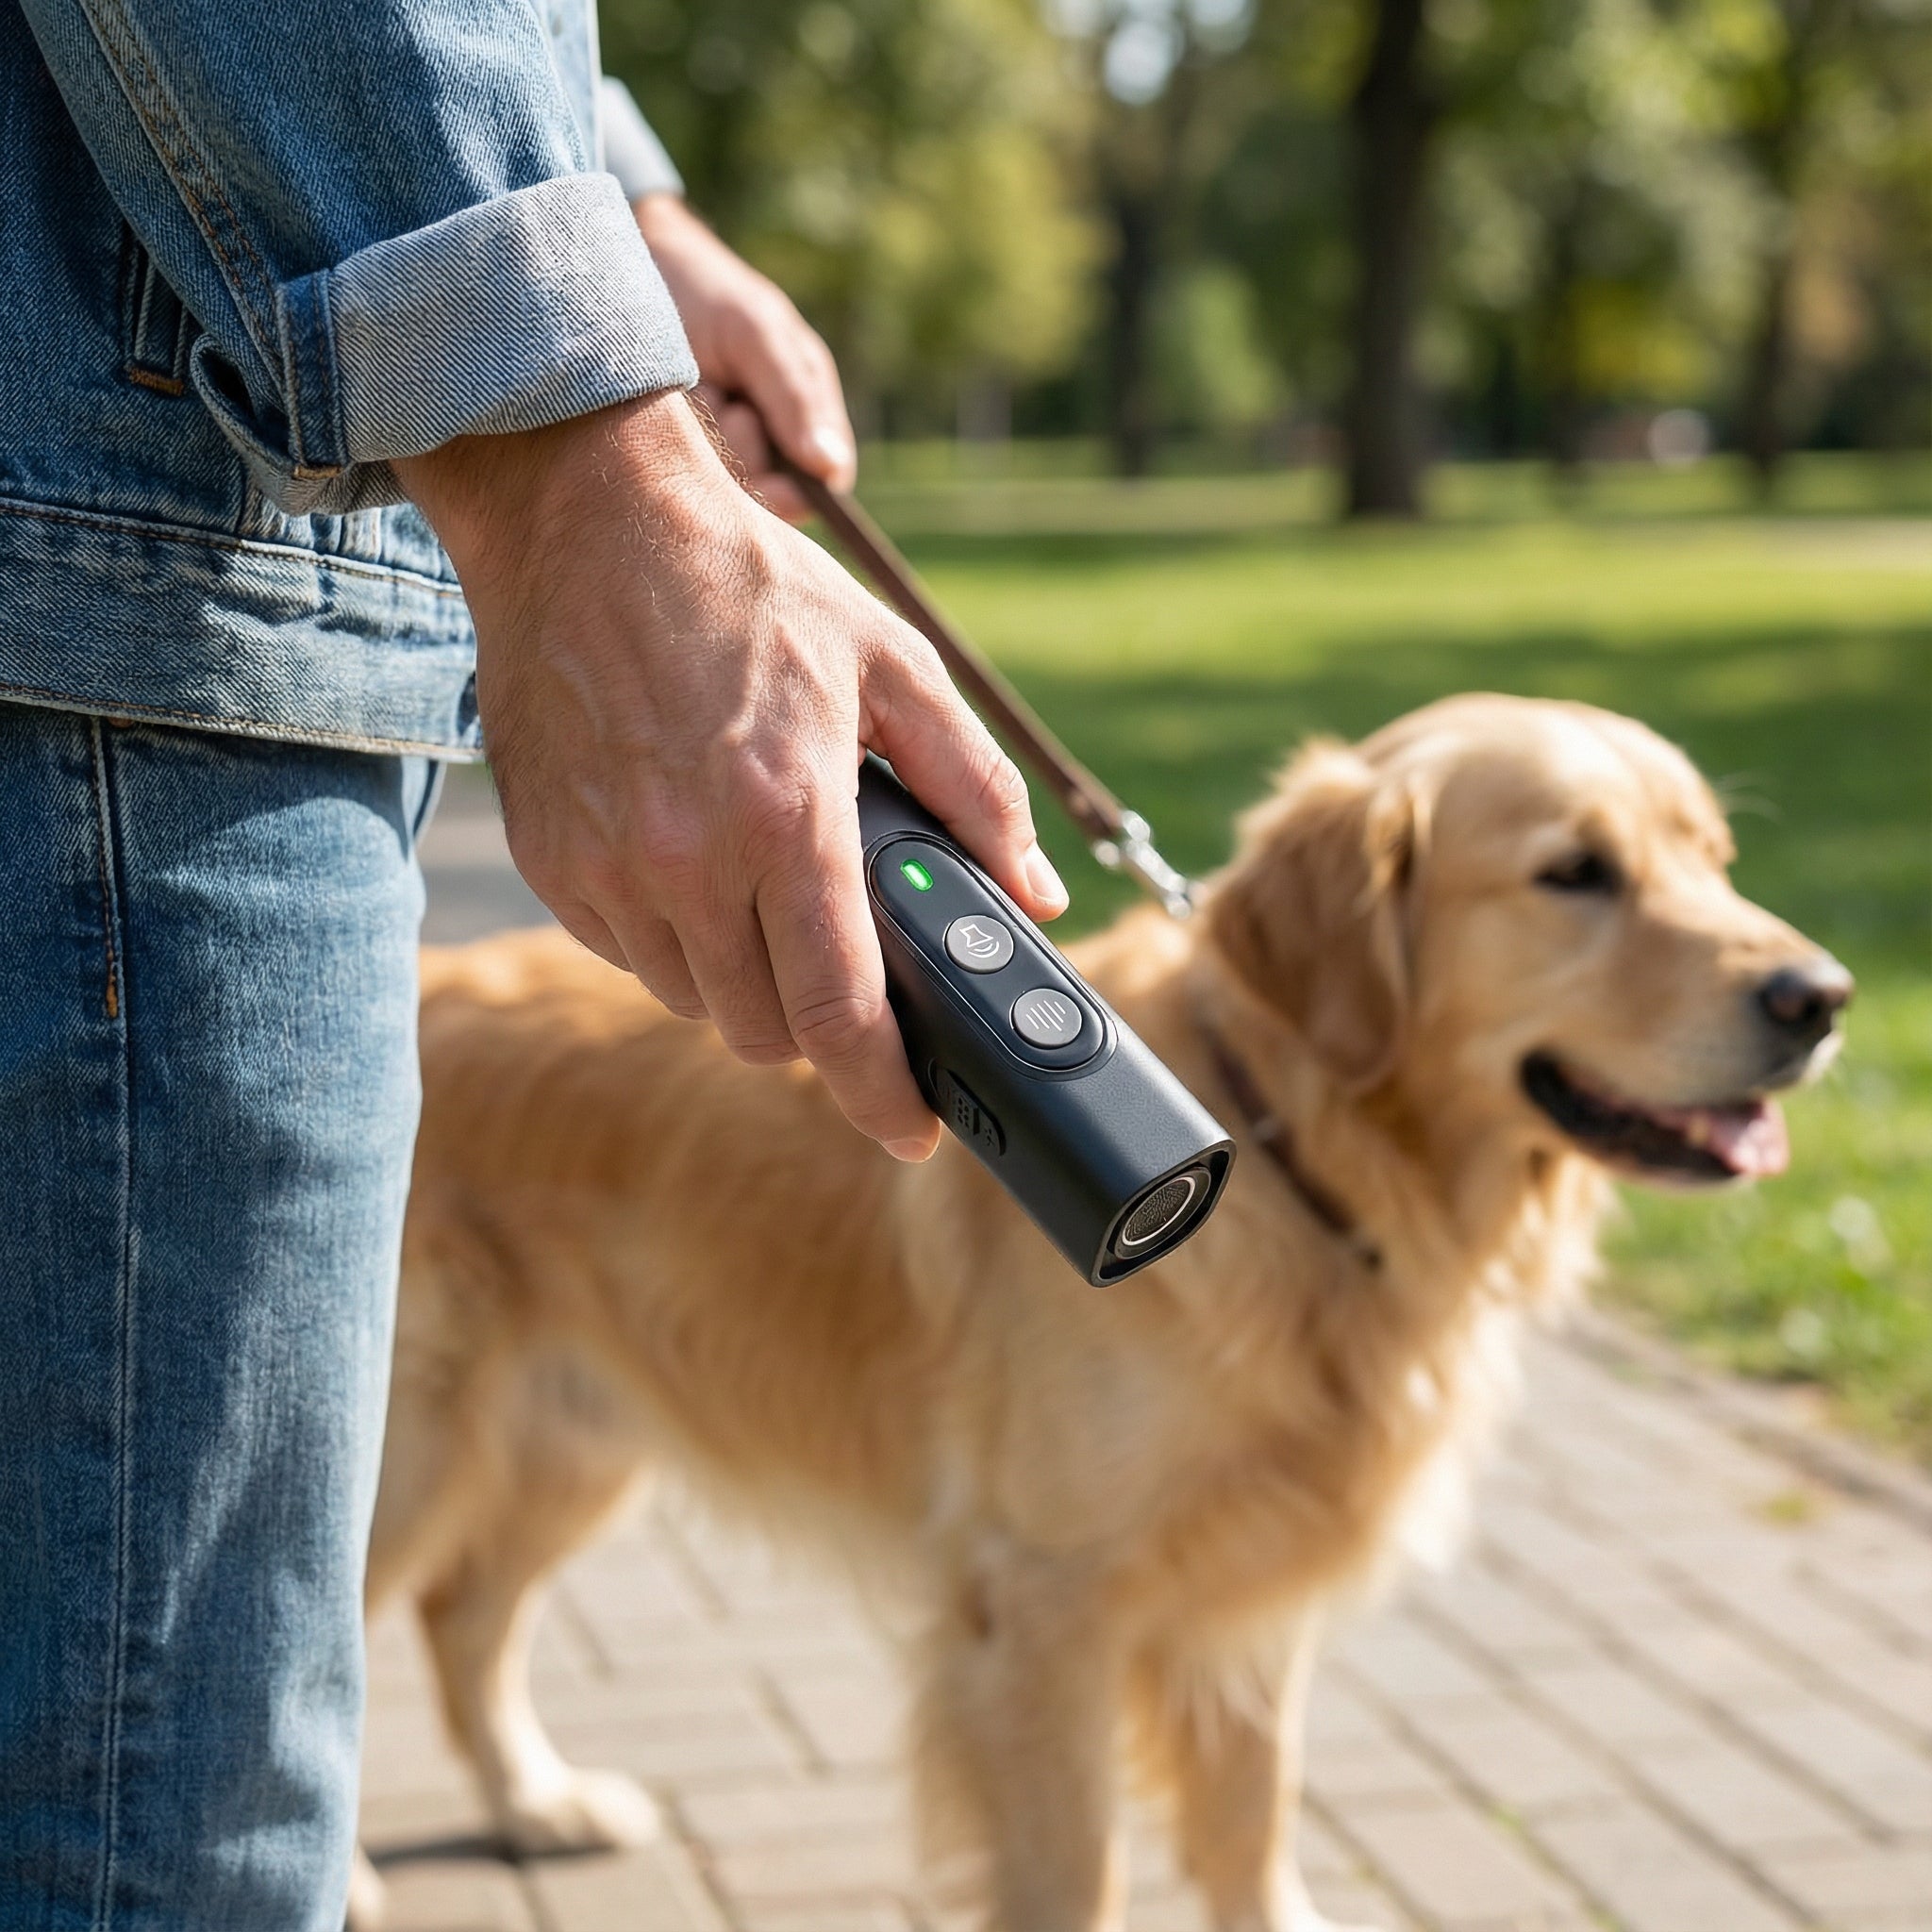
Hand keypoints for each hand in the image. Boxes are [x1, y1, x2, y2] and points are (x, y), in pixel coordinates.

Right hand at [395, 391, 1066, 1159]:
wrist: (586, 523)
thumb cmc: (752, 591)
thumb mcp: (894, 665)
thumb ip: (977, 789)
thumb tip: (1035, 894)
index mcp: (788, 819)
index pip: (840, 1018)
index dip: (885, 1096)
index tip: (914, 1130)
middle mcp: (688, 861)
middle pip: (765, 1035)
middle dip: (819, 1030)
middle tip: (845, 974)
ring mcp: (608, 868)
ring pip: (694, 1003)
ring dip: (744, 984)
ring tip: (766, 900)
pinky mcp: (553, 861)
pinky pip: (627, 954)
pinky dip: (674, 943)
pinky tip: (695, 869)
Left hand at [634, 192, 852, 522]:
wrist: (630, 274)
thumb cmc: (709, 295)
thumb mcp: (757, 334)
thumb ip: (794, 398)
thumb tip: (828, 467)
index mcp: (806, 422)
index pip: (817, 487)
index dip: (791, 491)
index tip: (760, 465)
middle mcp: (765, 451)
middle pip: (763, 495)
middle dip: (737, 447)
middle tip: (719, 393)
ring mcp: (718, 460)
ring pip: (718, 488)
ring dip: (702, 438)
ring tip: (691, 388)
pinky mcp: (673, 464)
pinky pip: (676, 478)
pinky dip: (670, 442)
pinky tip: (668, 404)